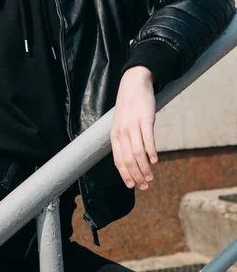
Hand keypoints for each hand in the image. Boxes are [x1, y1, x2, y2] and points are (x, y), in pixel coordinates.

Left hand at [110, 66, 156, 190]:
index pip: (118, 160)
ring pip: (137, 153)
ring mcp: (133, 125)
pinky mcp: (145, 119)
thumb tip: (131, 160)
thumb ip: (124, 141)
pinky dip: (151, 152)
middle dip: (137, 176)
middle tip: (145, 186)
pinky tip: (155, 161)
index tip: (132, 186)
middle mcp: (122, 132)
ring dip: (144, 169)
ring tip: (151, 178)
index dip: (125, 175)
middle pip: (129, 160)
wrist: (133, 84)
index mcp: (115, 135)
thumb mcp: (121, 124)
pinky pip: (148, 139)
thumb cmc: (129, 107)